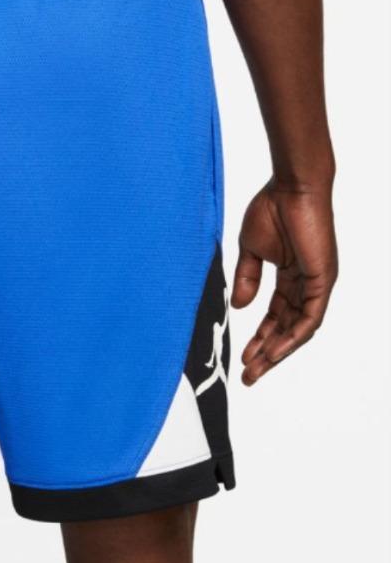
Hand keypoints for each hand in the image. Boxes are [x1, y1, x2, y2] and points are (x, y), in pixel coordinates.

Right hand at [232, 178, 337, 385]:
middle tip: (249, 374)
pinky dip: (293, 336)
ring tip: (257, 369)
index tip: (243, 357)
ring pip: (299, 328)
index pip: (276, 315)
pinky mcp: (322, 280)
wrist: (290, 187)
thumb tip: (239, 307)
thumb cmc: (271, 208)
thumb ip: (246, 278)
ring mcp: (316, 283)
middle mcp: (306, 284)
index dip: (259, 337)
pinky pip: (310, 317)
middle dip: (267, 352)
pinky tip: (276, 351)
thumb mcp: (250, 250)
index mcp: (290, 276)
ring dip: (278, 351)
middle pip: (287, 327)